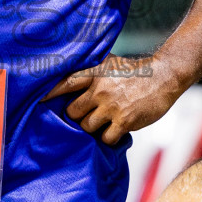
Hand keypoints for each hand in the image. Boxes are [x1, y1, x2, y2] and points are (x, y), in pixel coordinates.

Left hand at [45, 56, 177, 145]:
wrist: (164, 77)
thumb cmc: (135, 71)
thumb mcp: (110, 63)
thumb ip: (91, 71)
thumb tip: (69, 77)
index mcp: (95, 73)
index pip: (65, 84)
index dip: (49, 93)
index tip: (37, 102)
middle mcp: (100, 89)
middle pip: (72, 112)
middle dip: (77, 116)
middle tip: (85, 116)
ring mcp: (112, 106)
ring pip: (87, 127)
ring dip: (92, 128)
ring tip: (102, 122)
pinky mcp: (124, 121)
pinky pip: (105, 138)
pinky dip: (107, 138)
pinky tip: (114, 131)